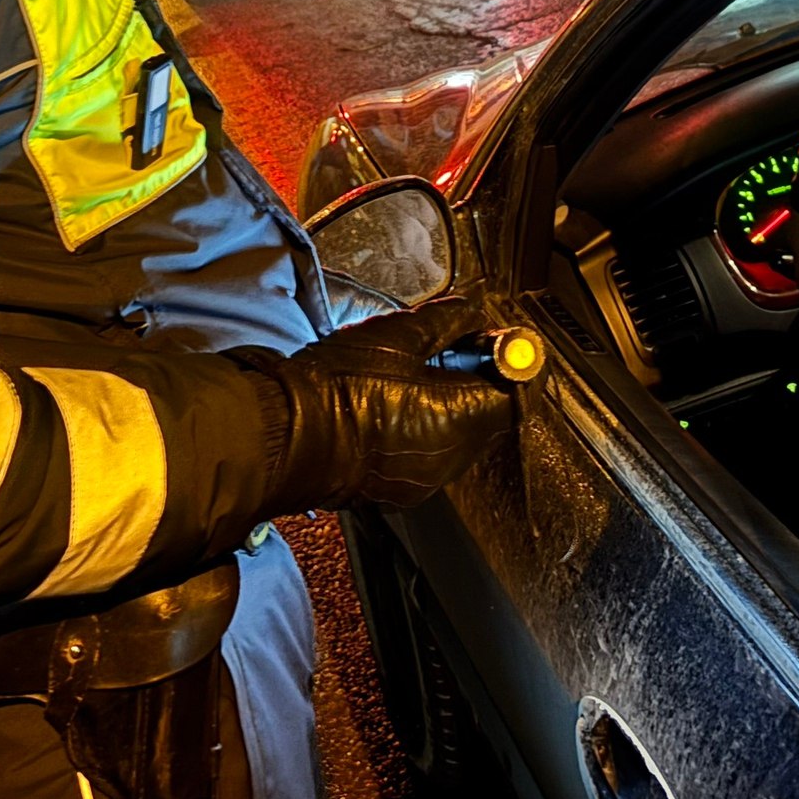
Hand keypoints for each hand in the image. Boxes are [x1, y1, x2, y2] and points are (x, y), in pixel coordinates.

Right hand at [251, 299, 515, 510]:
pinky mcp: (399, 489)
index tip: (503, 340)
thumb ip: (445, 322)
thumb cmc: (335, 385)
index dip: (515, 364)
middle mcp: (450, 461)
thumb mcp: (395, 336)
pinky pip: (432, 452)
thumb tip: (471, 309)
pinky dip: (428, 424)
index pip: (516, 396)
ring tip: (419, 368)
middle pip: (490, 415)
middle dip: (482, 377)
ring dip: (454, 400)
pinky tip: (398, 398)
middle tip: (457, 342)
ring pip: (461, 435)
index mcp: (457, 421)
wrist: (281, 437)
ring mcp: (425, 481)